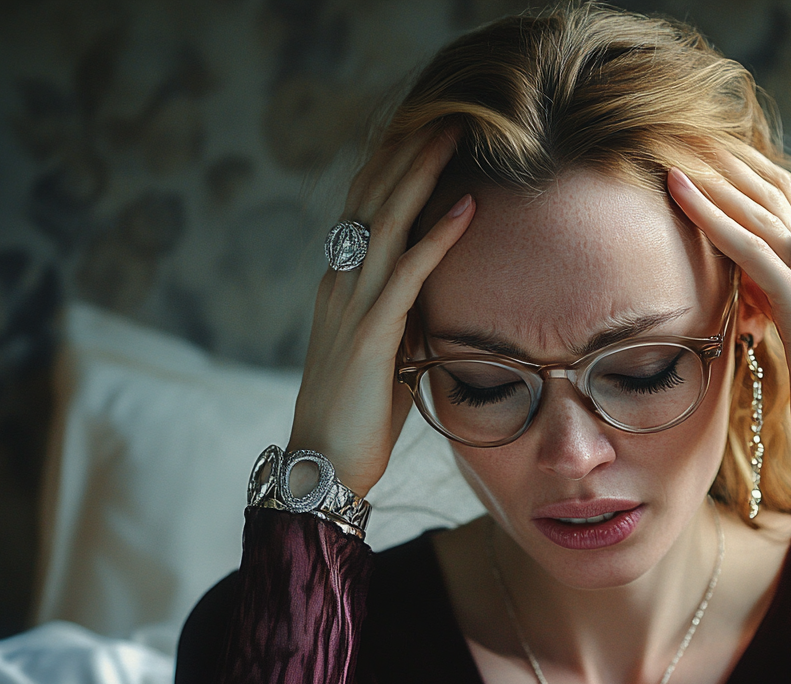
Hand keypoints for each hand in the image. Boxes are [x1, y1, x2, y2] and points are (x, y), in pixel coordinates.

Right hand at [288, 127, 474, 496]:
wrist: (324, 462)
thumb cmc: (359, 412)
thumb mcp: (386, 351)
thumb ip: (403, 314)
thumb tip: (436, 291)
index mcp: (340, 284)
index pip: (363, 208)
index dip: (390, 166)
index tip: (422, 130)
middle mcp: (339, 283)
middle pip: (372, 200)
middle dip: (408, 154)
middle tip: (446, 115)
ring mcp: (352, 306)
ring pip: (387, 224)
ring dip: (422, 177)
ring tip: (454, 138)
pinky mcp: (372, 335)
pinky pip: (407, 274)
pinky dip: (437, 238)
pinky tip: (466, 210)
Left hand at [666, 149, 790, 497]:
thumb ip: (778, 321)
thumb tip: (746, 310)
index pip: (788, 211)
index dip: (747, 180)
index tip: (706, 157)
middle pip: (776, 194)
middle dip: (729, 161)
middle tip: (682, 132)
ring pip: (761, 212)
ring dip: (713, 175)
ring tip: (671, 146)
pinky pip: (752, 249)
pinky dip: (714, 216)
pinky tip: (680, 192)